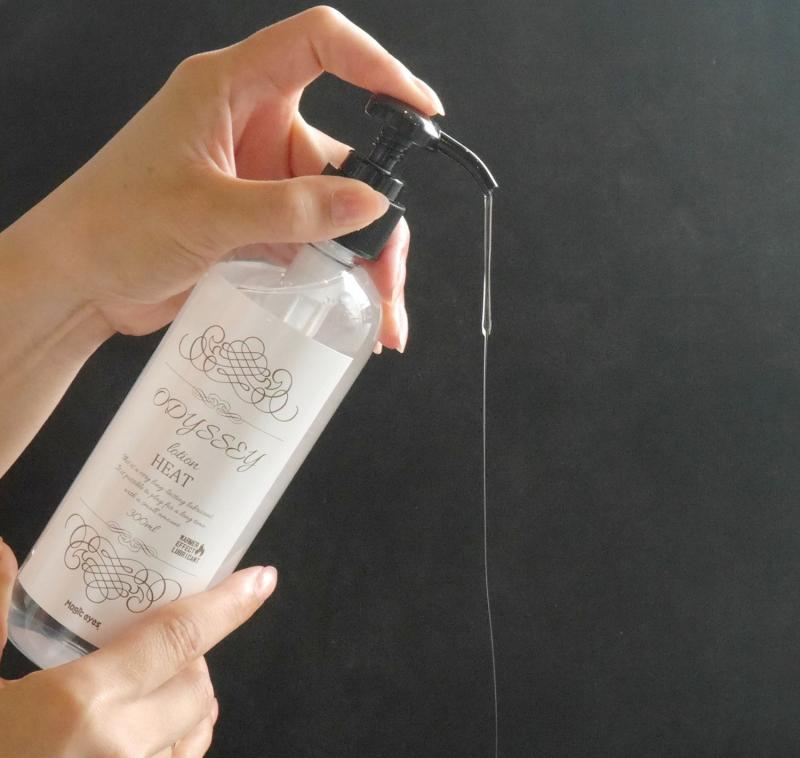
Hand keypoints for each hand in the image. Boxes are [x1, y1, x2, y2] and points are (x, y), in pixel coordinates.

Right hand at [0, 539, 276, 757]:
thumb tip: (5, 554)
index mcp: (81, 705)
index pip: (178, 637)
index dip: (228, 603)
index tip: (261, 579)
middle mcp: (119, 751)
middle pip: (197, 683)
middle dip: (192, 652)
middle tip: (158, 636)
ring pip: (196, 731)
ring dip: (192, 696)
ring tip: (162, 678)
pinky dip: (180, 740)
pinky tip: (154, 731)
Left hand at [5, 6, 443, 351]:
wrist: (79, 283)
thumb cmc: (113, 225)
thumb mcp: (206, 213)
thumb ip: (292, 209)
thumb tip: (370, 205)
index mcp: (230, 91)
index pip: (318, 46)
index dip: (375, 65)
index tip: (420, 108)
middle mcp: (252, 130)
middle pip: (342, 154)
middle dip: (375, 214)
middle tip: (388, 272)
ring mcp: (258, 181)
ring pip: (335, 208)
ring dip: (362, 259)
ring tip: (379, 313)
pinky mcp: (258, 225)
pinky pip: (314, 242)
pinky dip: (336, 275)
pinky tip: (355, 311)